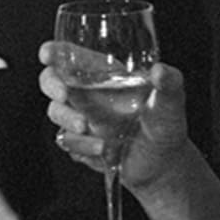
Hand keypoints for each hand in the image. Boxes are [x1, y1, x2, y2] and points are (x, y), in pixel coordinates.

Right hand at [38, 44, 192, 191]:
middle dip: (52, 84)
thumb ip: (170, 85)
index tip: (47, 54)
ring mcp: (80, 118)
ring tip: (87, 127)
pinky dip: (81, 146)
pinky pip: (67, 141)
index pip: (73, 56)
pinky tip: (102, 150)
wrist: (163, 168)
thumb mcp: (171, 104)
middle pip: (52, 79)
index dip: (56, 52)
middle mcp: (88, 95)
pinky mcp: (79, 143)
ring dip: (67, 118)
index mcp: (105, 76)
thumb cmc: (166, 128)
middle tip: (63, 94)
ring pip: (55, 111)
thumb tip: (161, 71)